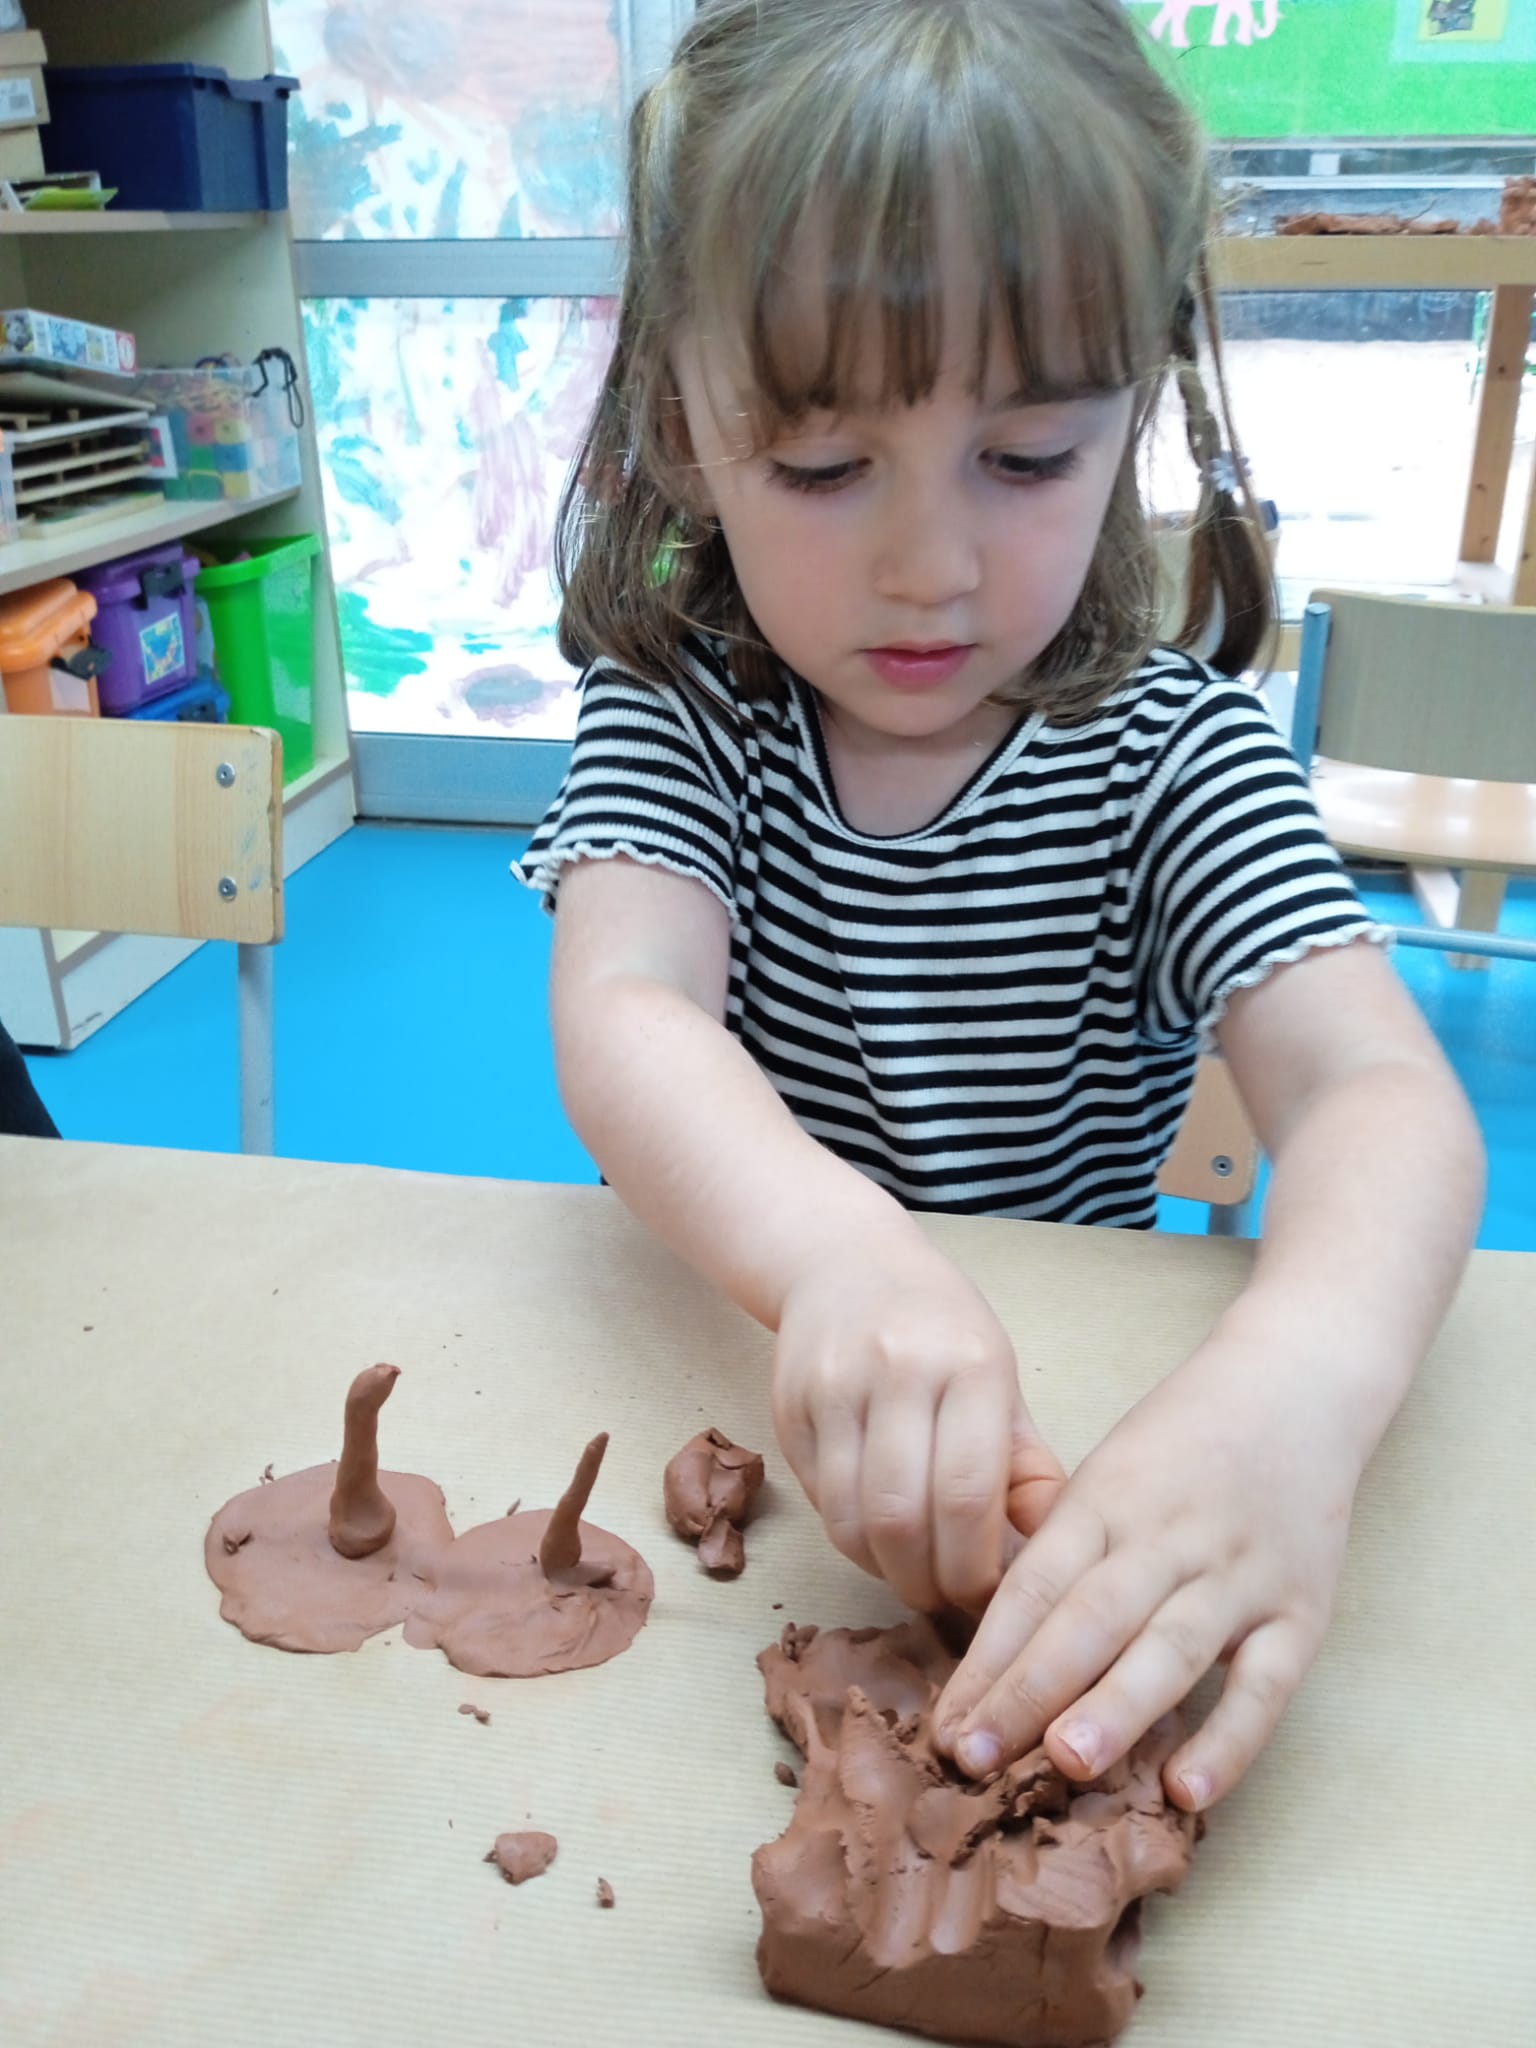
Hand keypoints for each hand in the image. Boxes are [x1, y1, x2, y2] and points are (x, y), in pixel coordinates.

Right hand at [772, 1239, 1065, 1614]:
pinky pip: (818, 1502)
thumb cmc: (941, 1329)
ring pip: (849, 1521)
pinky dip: (850, 1538)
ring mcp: (834, 1389)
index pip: (967, 1496)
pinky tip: (876, 1536)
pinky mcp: (787, 1409)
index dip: (975, 1569)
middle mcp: (897, 1372)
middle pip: (902, 1518)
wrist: (845, 1262)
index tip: (988, 1599)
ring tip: (912, 1576)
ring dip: (883, 1570)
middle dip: (927, 1584)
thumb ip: (1028, 1469)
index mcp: (969, 1365)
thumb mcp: (1001, 1380)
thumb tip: (1048, 1558)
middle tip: (946, 1602)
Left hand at [933, 1342, 1360, 1810]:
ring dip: (1115, 1710)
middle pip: (1088, 1621)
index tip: (945, 1723)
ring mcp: (1237, 1575)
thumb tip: (995, 1646)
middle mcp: (1166, 1537)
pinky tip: (1186, 1791)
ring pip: (1169, 1650)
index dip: (987, 1656)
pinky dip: (1230, 1740)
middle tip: (975, 1757)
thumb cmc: (1183, 1439)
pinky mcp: (1302, 1611)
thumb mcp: (1108, 1470)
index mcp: (1104, 1500)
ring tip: (1065, 1767)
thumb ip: (1064, 1548)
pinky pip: (1265, 1684)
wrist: (1297, 1388)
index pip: (1034, 1586)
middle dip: (1027, 1693)